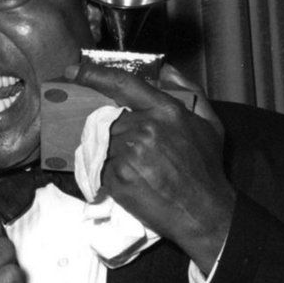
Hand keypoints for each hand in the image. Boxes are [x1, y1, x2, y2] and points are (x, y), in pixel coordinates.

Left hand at [69, 61, 234, 271]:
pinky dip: (107, 171)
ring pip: (102, 142)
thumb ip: (188, 91)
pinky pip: (99, 166)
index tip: (74, 71)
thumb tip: (165, 70)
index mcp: (166, 110)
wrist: (202, 212)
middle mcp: (144, 127)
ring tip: (133, 166)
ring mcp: (128, 152)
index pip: (122, 83)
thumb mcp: (209, 123)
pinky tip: (127, 179)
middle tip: (123, 143)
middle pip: (107, 118)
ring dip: (109, 151)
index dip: (94, 74)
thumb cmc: (206, 168)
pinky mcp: (116, 176)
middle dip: (110, 129)